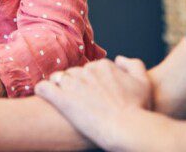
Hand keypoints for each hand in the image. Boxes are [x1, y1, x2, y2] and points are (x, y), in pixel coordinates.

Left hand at [35, 57, 152, 150]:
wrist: (127, 128)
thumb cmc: (138, 109)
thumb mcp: (143, 82)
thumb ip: (133, 64)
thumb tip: (119, 58)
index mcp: (104, 65)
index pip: (90, 67)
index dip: (91, 81)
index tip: (93, 93)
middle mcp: (87, 71)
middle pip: (74, 73)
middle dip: (75, 84)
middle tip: (80, 100)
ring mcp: (73, 84)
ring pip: (58, 78)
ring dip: (59, 87)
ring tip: (62, 100)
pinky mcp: (62, 99)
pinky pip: (43, 88)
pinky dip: (42, 91)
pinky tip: (44, 96)